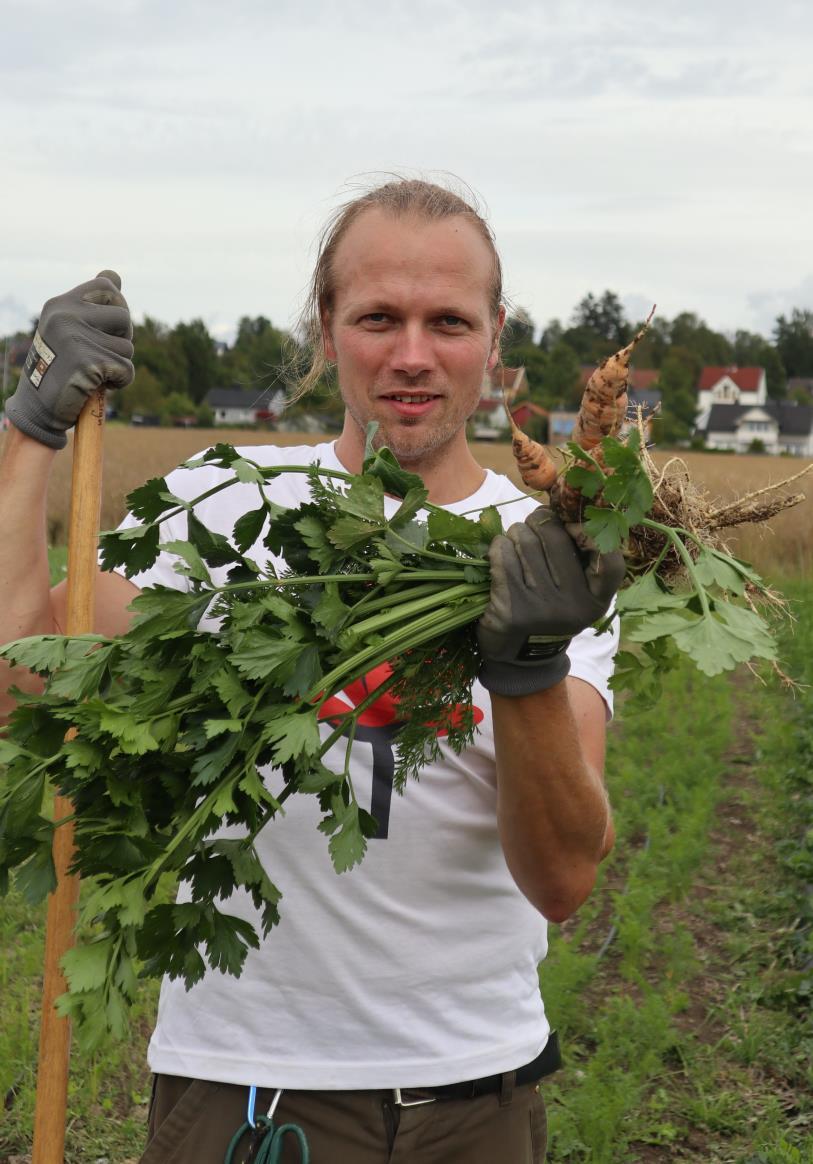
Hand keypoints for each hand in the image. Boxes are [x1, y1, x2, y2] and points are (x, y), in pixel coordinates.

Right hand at [6, 270, 134, 449]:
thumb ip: (92, 304)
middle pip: (124, 316)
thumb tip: (114, 275)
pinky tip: (97, 386)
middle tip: (100, 354)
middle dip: (121, 338)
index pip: (107, 286)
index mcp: (60, 304)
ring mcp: (76, 339)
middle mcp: (66, 316)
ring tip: (93, 373)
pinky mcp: (88, 363)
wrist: (38, 409)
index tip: (107, 326)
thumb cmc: (58, 369)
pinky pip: (126, 370)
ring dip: (118, 364)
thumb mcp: (69, 329)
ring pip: (127, 347)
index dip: (117, 307)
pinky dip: (120, 382)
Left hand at [477, 507, 624, 695]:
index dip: (593, 533)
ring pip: (525, 542)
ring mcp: (542, 608)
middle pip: (555, 536)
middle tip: (531, 525)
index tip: (575, 525)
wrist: (522, 658)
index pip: (610, 560)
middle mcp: (573, 604)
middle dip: (538, 522)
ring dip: (515, 533)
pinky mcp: (512, 609)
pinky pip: (502, 558)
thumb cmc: (551, 611)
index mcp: (596, 599)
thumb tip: (561, 505)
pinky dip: (498, 547)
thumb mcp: (577, 594)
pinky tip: (499, 552)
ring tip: (514, 539)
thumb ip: (579, 558)